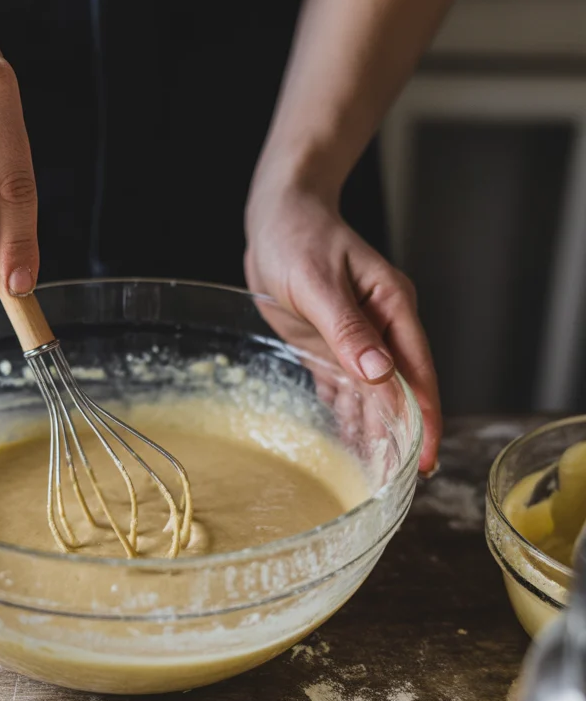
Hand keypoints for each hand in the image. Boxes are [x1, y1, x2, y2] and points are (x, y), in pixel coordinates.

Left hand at [245, 183, 440, 473]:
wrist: (276, 218)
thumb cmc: (299, 238)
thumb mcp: (319, 283)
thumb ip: (347, 329)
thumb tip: (379, 373)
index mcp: (392, 307)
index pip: (417, 371)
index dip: (424, 416)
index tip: (425, 456)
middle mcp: (382, 328)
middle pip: (399, 391)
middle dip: (400, 435)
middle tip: (396, 482)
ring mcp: (357, 340)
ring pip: (371, 396)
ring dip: (373, 432)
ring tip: (374, 476)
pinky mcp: (330, 348)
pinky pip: (342, 390)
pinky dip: (345, 417)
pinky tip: (348, 447)